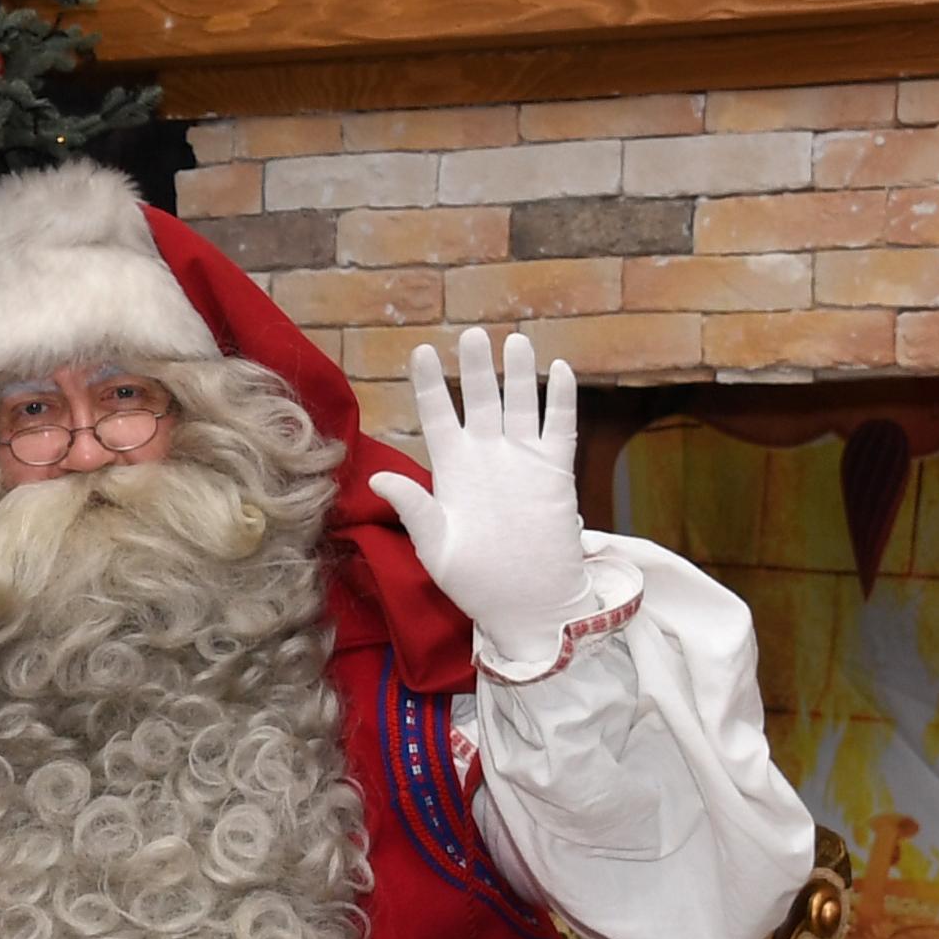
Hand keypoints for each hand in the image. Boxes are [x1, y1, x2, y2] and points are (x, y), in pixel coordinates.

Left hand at [366, 327, 590, 674]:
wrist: (526, 605)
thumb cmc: (475, 582)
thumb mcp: (436, 547)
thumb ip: (414, 509)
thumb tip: (377, 478)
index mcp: (451, 470)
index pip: (437, 415)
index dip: (430, 383)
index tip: (422, 350)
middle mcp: (486, 456)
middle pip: (479, 399)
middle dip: (476, 367)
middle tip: (472, 334)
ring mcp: (522, 460)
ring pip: (520, 404)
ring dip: (519, 373)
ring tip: (515, 340)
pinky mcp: (555, 472)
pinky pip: (560, 427)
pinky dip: (561, 399)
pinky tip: (559, 370)